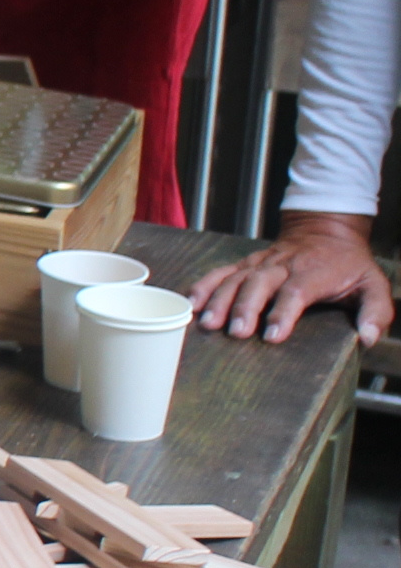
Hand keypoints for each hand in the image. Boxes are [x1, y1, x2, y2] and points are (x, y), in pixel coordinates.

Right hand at [189, 212, 392, 345]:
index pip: (296, 292)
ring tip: (208, 323)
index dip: (283, 313)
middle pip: (259, 284)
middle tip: (235, 333)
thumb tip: (369, 336)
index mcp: (315, 272)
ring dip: (220, 301)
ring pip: (236, 279)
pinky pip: (221, 272)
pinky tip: (192, 303)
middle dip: (245, 308)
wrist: (326, 231)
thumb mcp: (374, 285)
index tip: (272, 335)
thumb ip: (376, 311)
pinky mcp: (246, 264)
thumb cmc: (349, 264)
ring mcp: (261, 263)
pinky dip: (204, 286)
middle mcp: (284, 265)